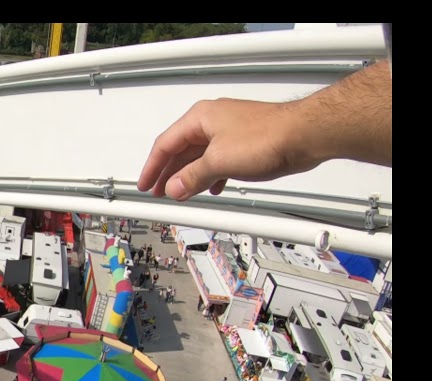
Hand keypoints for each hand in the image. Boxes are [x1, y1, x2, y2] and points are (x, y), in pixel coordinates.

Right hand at [136, 99, 308, 201]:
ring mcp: (229, 132)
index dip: (152, 167)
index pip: (165, 144)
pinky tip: (211, 187)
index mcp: (200, 118)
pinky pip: (217, 160)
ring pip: (199, 157)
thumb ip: (192, 177)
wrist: (304, 135)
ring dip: (189, 176)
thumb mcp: (219, 162)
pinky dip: (209, 175)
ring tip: (181, 194)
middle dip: (169, 173)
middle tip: (159, 191)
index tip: (145, 184)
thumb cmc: (268, 136)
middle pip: (180, 150)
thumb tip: (174, 187)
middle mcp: (212, 122)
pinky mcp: (244, 143)